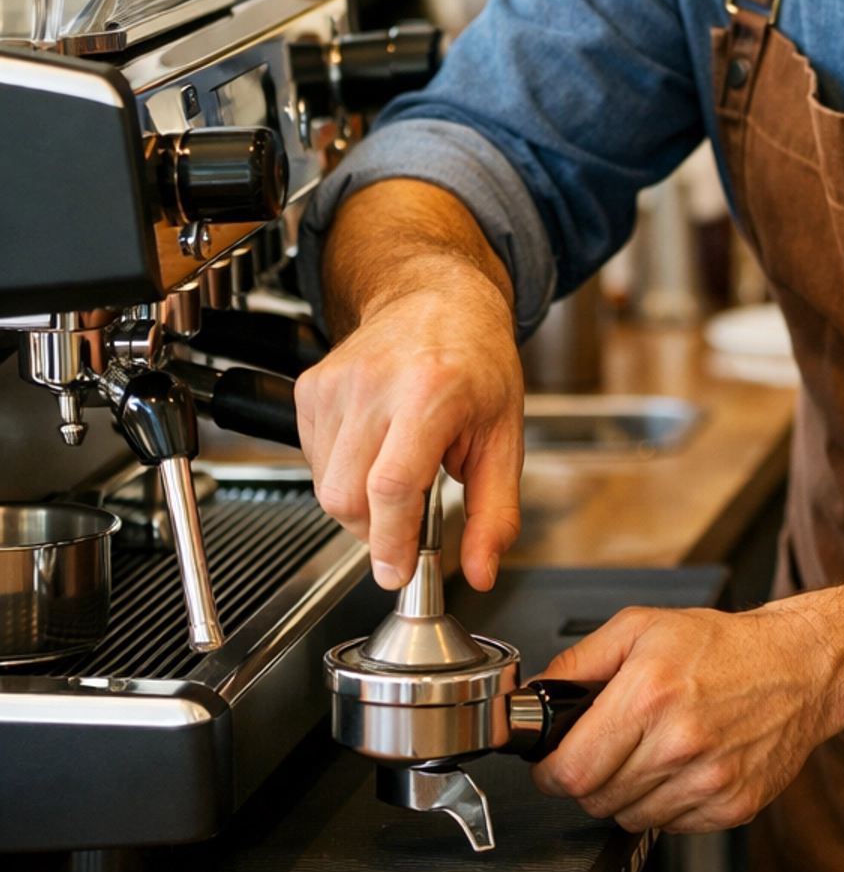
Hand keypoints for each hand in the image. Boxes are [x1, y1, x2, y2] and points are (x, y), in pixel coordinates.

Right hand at [295, 259, 522, 589]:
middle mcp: (377, 383)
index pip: (392, 485)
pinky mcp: (311, 387)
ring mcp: (337, 383)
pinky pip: (313, 459)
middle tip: (407, 521)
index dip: (391, 541)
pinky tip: (373, 451)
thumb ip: (495, 512)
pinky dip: (340, 474)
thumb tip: (481, 570)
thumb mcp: (504, 438)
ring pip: (325, 485)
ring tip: (397, 473)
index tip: (398, 571)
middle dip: (374, 530)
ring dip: (358, 503)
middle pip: (348, 495)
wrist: (438, 300)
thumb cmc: (476, 362)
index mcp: (431, 392)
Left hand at [531, 600, 838, 832]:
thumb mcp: (640, 627)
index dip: (551, 774)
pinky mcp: (733, 806)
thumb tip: (536, 696)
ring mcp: (710, 780)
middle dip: (587, 781)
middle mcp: (680, 742)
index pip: (573, 771)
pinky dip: (665, 805)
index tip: (553, 765)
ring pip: (630, 818)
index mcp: (649, 694)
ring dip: (626, 795)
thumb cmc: (721, 646)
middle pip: (596, 800)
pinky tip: (681, 768)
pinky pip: (670, 827)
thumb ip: (578, 661)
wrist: (798, 667)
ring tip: (649, 754)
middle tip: (605, 752)